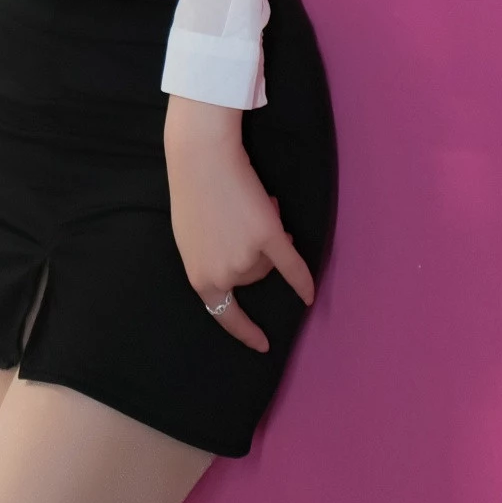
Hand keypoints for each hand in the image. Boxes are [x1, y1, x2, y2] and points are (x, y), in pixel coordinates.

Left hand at [164, 100, 314, 353]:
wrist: (201, 158)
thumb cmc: (191, 192)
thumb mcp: (191, 239)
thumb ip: (211, 260)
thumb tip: (243, 267)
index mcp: (200, 277)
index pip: (224, 315)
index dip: (244, 331)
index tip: (261, 344)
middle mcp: (224, 273)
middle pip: (253, 276)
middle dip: (253, 253)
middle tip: (244, 220)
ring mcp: (247, 257)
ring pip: (269, 261)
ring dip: (268, 240)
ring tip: (257, 209)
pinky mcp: (268, 236)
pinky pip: (292, 266)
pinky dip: (303, 280)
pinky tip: (310, 294)